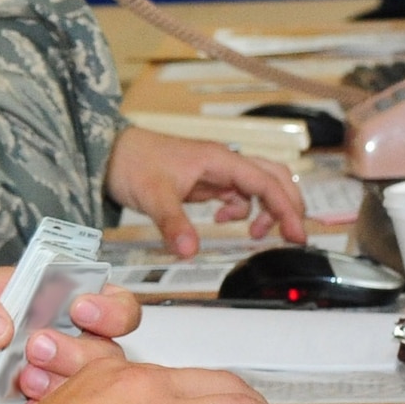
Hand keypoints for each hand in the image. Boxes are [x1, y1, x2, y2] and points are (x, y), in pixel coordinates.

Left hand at [0, 268, 139, 403]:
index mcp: (43, 301)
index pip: (101, 298)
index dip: (108, 305)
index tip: (82, 310)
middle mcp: (55, 342)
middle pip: (108, 350)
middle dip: (89, 353)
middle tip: (37, 349)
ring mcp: (44, 383)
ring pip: (89, 394)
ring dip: (66, 389)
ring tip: (21, 383)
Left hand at [105, 125, 306, 256]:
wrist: (107, 153)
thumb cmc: (132, 162)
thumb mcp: (154, 195)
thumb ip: (174, 223)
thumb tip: (190, 251)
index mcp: (219, 159)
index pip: (266, 182)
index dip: (286, 208)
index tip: (297, 234)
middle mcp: (222, 162)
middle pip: (272, 177)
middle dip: (287, 204)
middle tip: (292, 235)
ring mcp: (213, 170)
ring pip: (256, 185)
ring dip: (265, 208)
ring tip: (255, 234)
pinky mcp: (203, 180)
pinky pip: (235, 193)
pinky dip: (240, 208)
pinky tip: (223, 221)